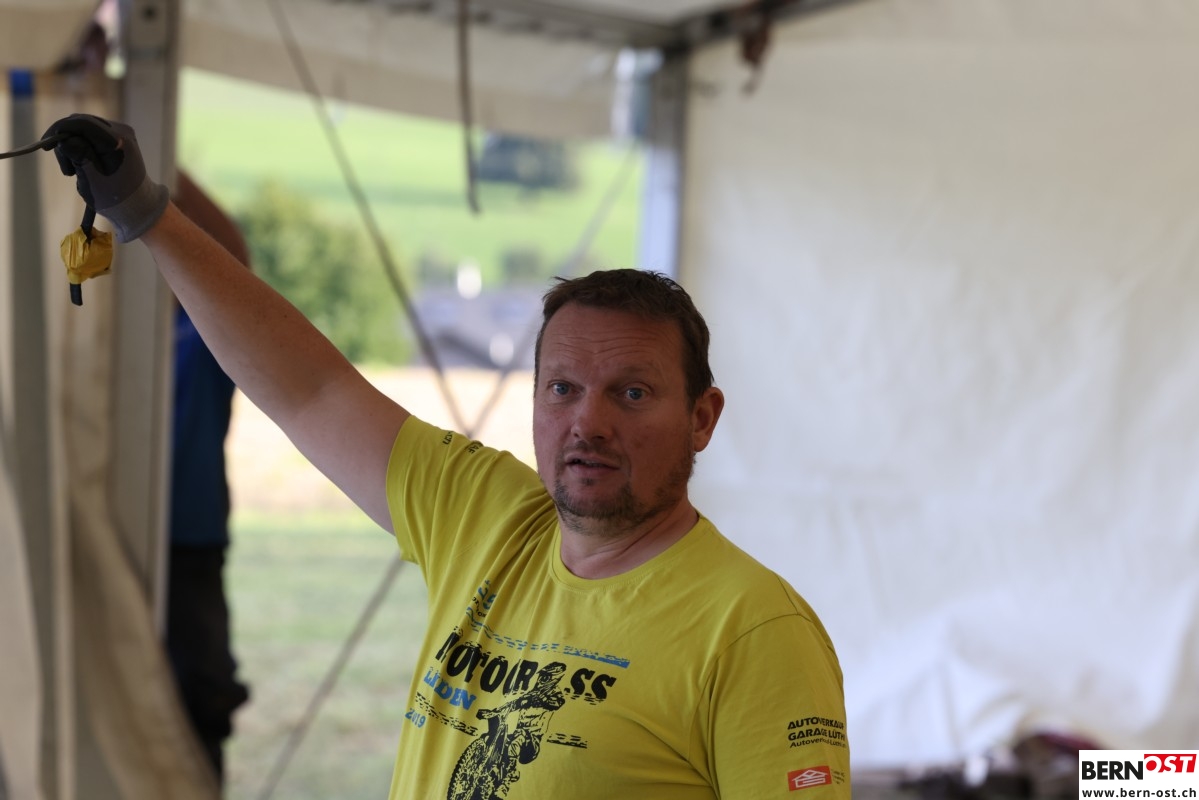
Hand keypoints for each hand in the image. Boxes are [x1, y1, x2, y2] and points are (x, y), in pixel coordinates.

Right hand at [42, 114, 168, 242]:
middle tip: (65, 168)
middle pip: (81, 123)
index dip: (60, 130)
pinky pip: (91, 135)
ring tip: (74, 172)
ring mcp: (122, 133)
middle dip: (66, 141)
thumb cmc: (116, 197)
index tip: (45, 147)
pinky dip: (82, 147)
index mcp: (118, 141)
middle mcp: (122, 131)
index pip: (82, 123)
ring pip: (84, 129)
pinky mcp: (118, 138)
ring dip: (73, 146)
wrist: (138, 205)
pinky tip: (82, 165)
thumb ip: (79, 155)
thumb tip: (64, 138)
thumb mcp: (92, 178)